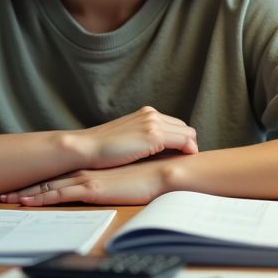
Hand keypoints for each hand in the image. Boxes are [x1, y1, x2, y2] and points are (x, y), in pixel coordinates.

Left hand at [0, 159, 178, 206]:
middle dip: (25, 183)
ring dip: (26, 192)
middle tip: (3, 189)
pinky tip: (25, 202)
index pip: (59, 172)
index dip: (39, 176)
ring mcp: (85, 178)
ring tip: (6, 197)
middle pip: (47, 177)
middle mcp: (83, 171)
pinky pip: (59, 195)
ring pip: (47, 185)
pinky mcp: (90, 188)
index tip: (21, 182)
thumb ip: (114, 180)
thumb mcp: (125, 178)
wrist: (160, 174)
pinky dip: (40, 198)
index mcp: (90, 169)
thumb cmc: (148, 176)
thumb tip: (108, 186)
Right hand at [72, 106, 197, 168]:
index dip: (182, 140)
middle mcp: (152, 114)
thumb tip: (156, 152)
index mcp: (146, 113)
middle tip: (187, 161)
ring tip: (187, 163)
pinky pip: (184, 141)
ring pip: (188, 134)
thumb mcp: (127, 138)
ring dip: (191, 148)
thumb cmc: (103, 149)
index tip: (182, 155)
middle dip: (189, 144)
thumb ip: (142, 139)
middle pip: (185, 128)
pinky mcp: (154, 135)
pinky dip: (189, 151)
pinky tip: (184, 162)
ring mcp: (153, 123)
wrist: (86, 148)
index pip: (175, 124)